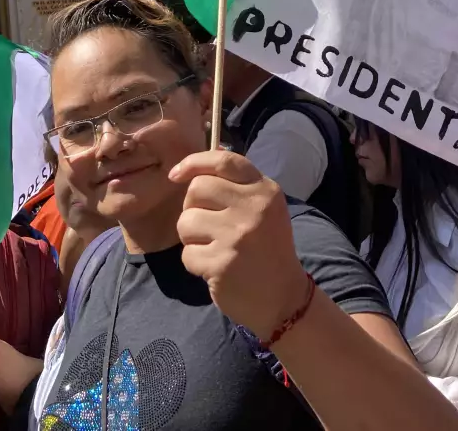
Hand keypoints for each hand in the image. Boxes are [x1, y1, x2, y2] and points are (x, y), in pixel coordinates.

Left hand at [170, 150, 311, 340]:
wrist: (282, 298)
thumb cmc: (267, 249)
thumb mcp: (264, 209)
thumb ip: (236, 186)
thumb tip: (195, 166)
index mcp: (265, 190)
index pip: (224, 160)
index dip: (194, 162)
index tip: (175, 174)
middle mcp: (253, 208)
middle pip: (197, 188)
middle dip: (192, 207)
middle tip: (207, 226)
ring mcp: (237, 236)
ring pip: (186, 221)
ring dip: (191, 237)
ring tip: (212, 248)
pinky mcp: (221, 263)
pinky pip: (187, 253)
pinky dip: (194, 262)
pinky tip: (214, 268)